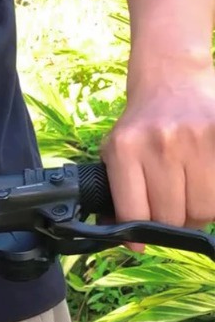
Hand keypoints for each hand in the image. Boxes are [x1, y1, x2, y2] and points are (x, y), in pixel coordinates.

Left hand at [101, 61, 214, 237]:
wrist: (171, 80)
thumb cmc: (142, 125)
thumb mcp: (116, 152)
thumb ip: (117, 193)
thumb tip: (125, 240)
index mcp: (124, 149)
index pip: (134, 213)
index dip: (139, 234)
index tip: (140, 241)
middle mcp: (159, 144)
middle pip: (172, 217)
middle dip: (171, 221)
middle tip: (171, 205)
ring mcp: (195, 139)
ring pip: (203, 211)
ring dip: (198, 211)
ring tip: (190, 192)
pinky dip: (212, 197)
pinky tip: (204, 183)